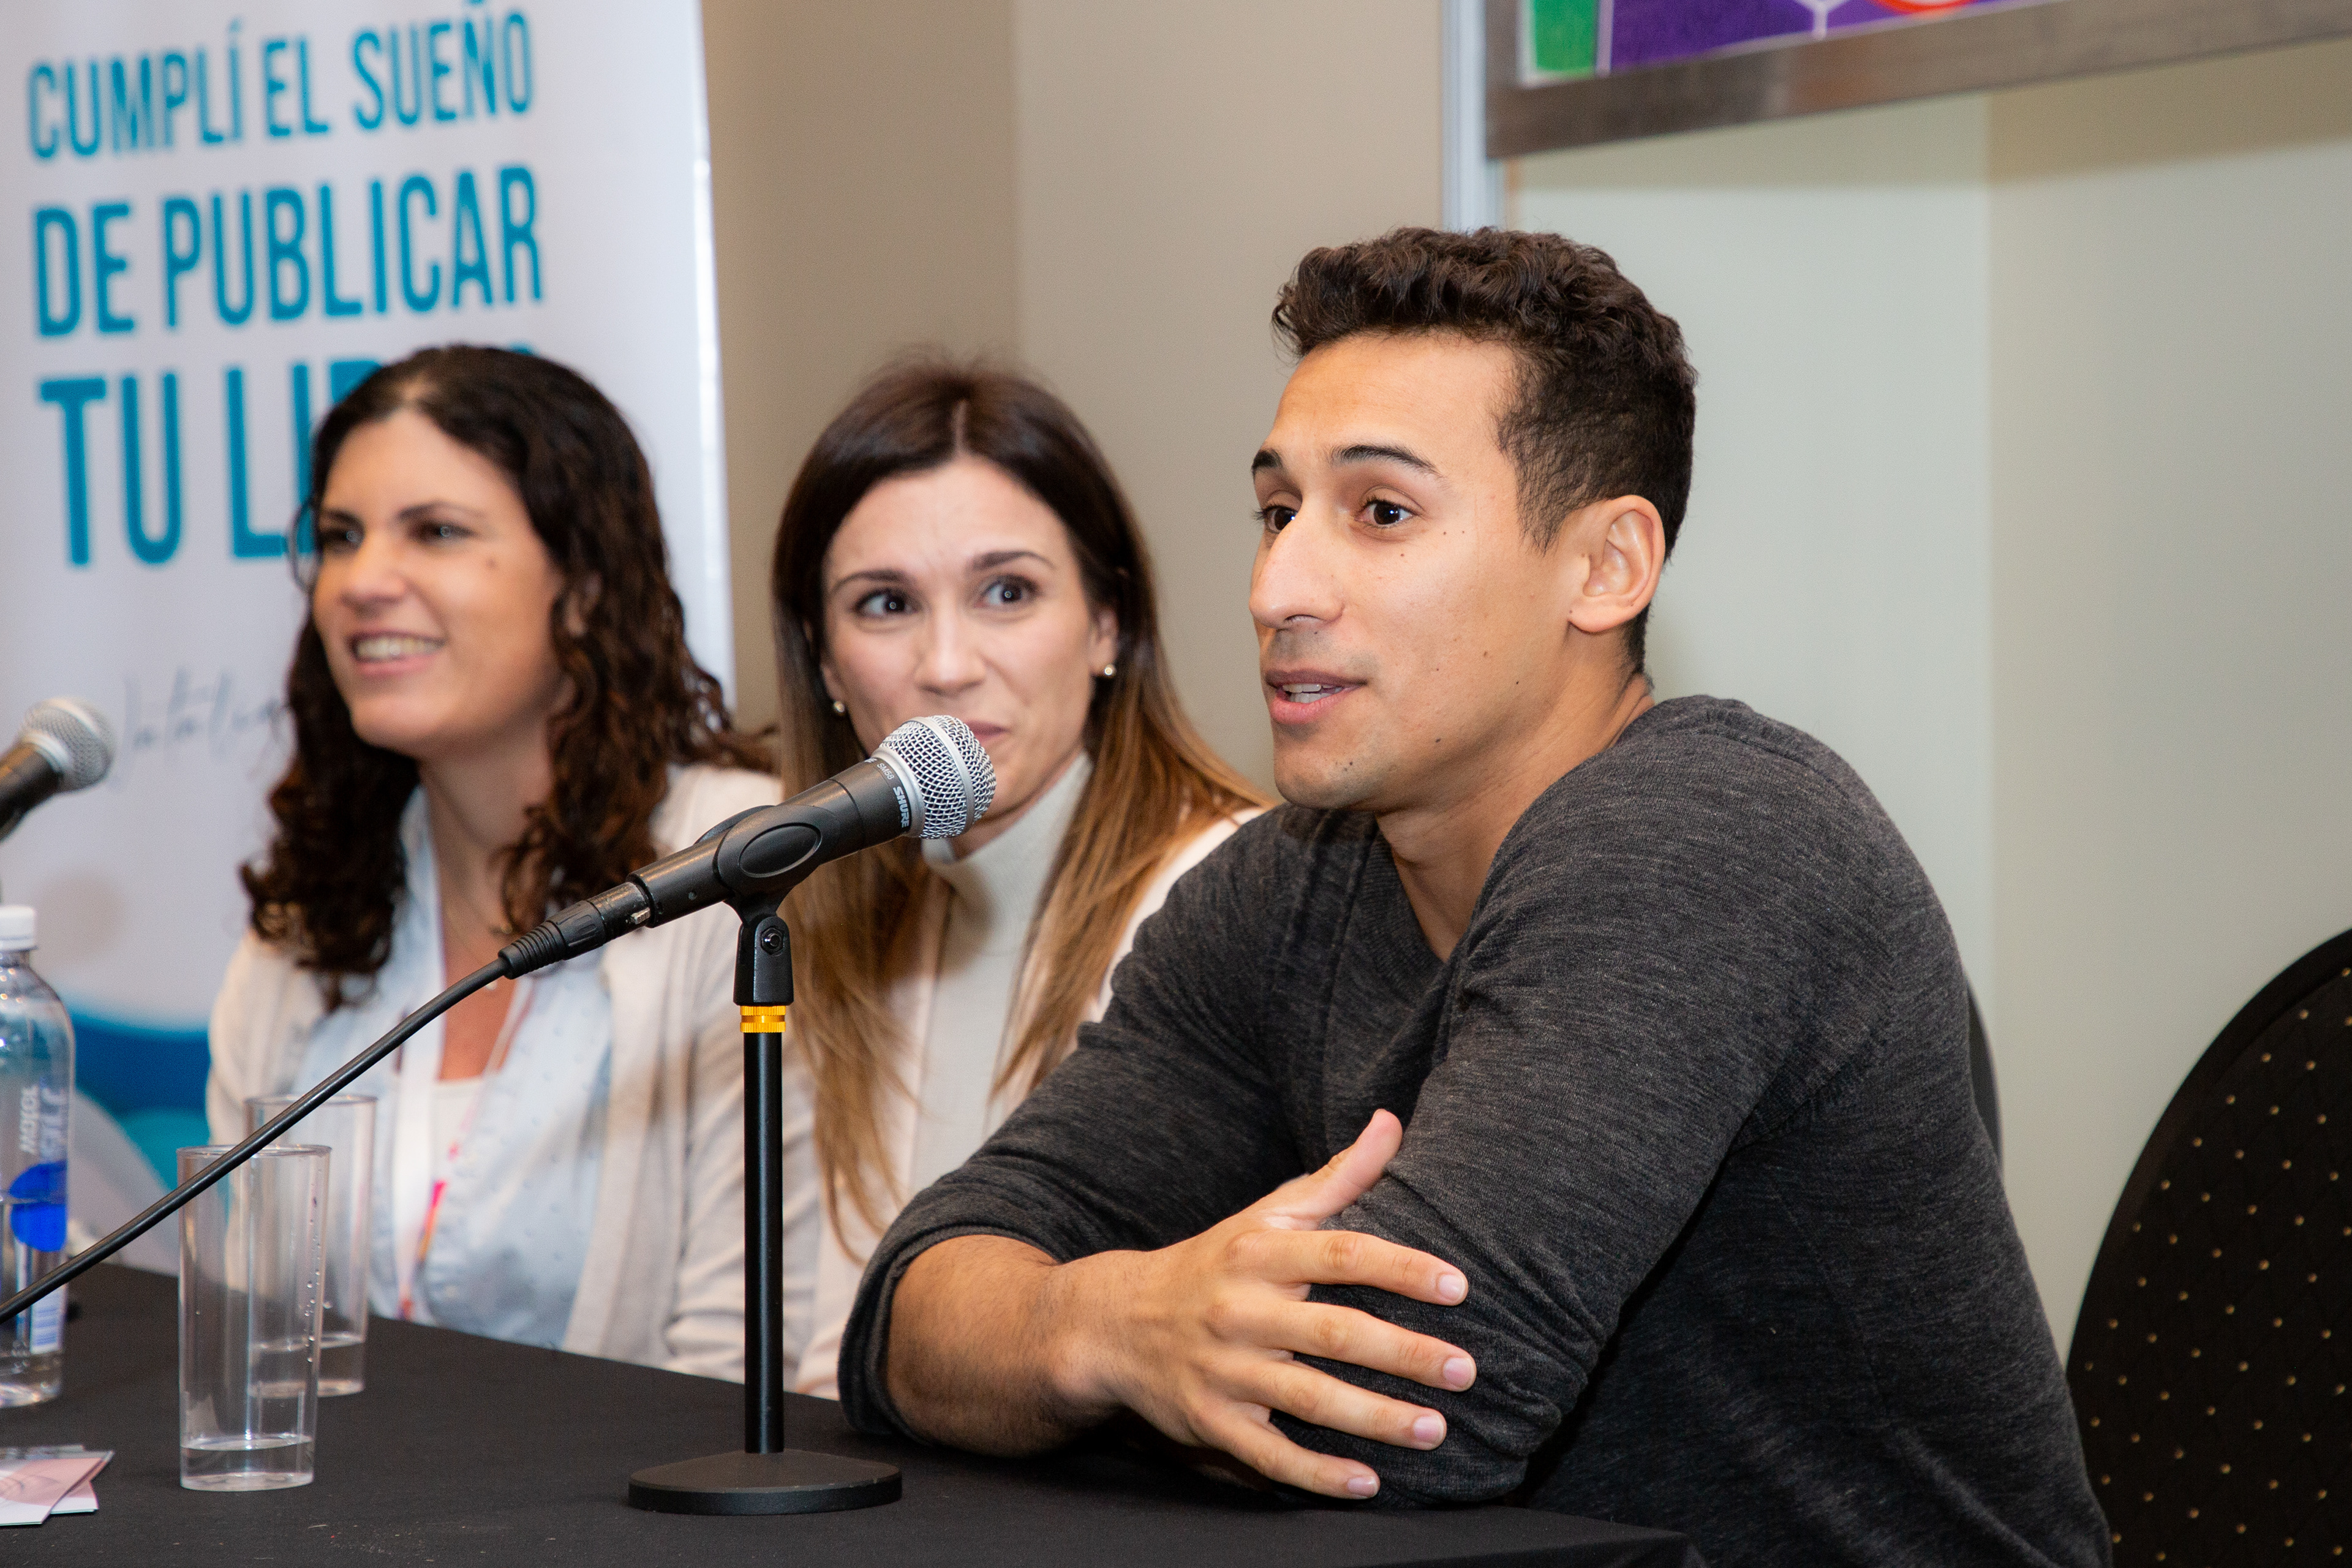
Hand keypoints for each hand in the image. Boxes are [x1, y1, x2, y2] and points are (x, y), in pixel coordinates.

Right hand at [1044, 1109, 1473, 1498]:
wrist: (1115, 1323)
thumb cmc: (1215, 1263)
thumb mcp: (1266, 1213)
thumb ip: (1337, 1177)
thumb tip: (1392, 1121)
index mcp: (1261, 1252)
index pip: (1341, 1254)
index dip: (1401, 1269)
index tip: (1458, 1287)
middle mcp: (1242, 1309)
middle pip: (1334, 1332)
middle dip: (1404, 1354)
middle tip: (1466, 1371)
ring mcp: (1224, 1369)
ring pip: (1308, 1399)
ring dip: (1375, 1419)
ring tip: (1435, 1430)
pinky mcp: (1210, 1421)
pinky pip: (1268, 1453)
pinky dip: (1316, 1472)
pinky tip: (1366, 1483)